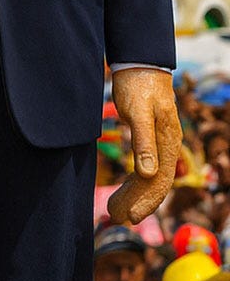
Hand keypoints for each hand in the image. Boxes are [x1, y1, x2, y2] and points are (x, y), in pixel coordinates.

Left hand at [107, 67, 179, 225]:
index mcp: (167, 143)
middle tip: (113, 217)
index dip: (145, 202)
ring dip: (134, 196)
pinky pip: (146, 168)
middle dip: (136, 203)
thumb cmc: (138, 86)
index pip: (159, 182)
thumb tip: (148, 174)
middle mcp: (167, 147)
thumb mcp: (138, 112)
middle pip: (155, 185)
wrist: (140, 64)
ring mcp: (160, 144)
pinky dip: (134, 183)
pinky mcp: (151, 140)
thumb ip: (143, 141)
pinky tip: (123, 191)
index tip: (128, 217)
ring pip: (150, 179)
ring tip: (113, 210)